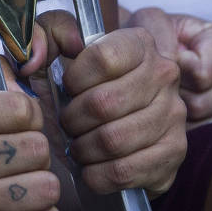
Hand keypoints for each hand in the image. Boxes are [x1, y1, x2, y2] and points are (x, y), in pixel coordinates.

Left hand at [33, 12, 185, 196]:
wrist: (120, 122)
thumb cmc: (86, 85)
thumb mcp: (62, 50)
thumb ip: (46, 35)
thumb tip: (37, 56)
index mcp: (139, 43)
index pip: (103, 57)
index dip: (75, 79)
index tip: (68, 88)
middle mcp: (163, 75)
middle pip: (104, 103)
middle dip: (73, 120)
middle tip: (68, 124)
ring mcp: (173, 115)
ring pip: (114, 140)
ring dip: (84, 149)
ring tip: (78, 145)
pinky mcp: (174, 152)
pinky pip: (125, 170)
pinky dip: (97, 175)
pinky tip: (92, 167)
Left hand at [121, 6, 211, 121]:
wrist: (147, 55)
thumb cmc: (150, 35)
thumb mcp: (149, 21)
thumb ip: (160, 33)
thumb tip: (174, 62)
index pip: (203, 74)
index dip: (176, 69)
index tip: (165, 57)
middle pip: (201, 103)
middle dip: (174, 93)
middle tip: (162, 77)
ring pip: (198, 122)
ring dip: (174, 110)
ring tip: (166, 89)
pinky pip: (198, 136)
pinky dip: (179, 125)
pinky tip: (171, 105)